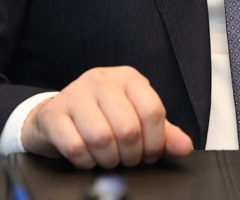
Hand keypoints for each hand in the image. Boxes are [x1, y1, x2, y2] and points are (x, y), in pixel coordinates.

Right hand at [20, 66, 193, 168]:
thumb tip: (185, 147)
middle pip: (128, 129)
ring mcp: (75, 94)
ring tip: (109, 159)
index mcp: (128, 78)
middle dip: (131, 155)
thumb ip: (162, 132)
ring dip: (108, 159)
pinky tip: (88, 158)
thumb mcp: (136, 118)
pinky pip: (75, 147)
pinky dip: (86, 161)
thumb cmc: (101, 115)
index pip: (152, 111)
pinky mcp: (54, 114)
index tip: (150, 154)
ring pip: (101, 138)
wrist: (55, 115)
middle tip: (127, 160)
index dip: (155, 142)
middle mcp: (102, 80)